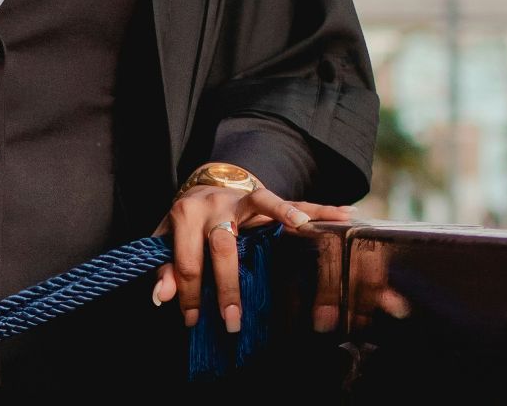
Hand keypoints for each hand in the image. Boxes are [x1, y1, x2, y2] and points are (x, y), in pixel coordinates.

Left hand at [148, 181, 353, 332]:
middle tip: (232, 321)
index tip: (192, 321)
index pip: (187, 261)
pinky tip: (344, 215)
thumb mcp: (167, 241)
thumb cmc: (186, 222)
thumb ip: (164, 266)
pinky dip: (321, 208)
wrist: (203, 185)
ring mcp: (242, 198)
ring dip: (284, 214)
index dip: (188, 294)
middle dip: (226, 286)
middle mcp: (215, 203)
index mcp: (185, 214)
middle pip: (222, 245)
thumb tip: (161, 297)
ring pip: (263, 203)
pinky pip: (296, 200)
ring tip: (303, 227)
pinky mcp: (266, 196)